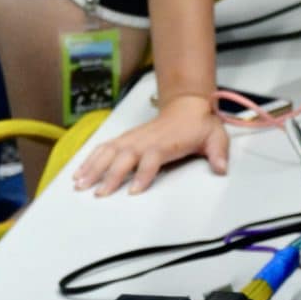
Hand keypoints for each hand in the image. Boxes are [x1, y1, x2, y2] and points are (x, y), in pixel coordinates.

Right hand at [71, 93, 228, 195]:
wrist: (188, 106)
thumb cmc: (199, 126)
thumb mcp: (215, 138)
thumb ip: (218, 153)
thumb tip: (221, 168)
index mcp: (165, 143)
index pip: (151, 160)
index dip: (143, 175)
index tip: (133, 190)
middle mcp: (144, 141)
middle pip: (124, 158)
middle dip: (110, 175)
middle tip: (99, 193)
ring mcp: (132, 139)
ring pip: (108, 152)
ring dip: (93, 167)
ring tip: (79, 184)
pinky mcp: (125, 139)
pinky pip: (103, 148)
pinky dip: (89, 159)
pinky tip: (78, 172)